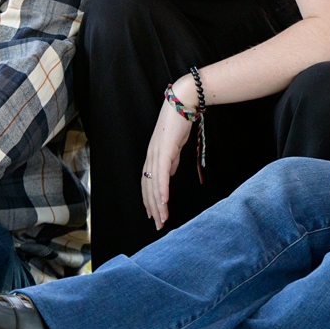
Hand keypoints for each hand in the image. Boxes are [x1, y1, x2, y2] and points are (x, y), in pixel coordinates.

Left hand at [141, 88, 194, 228]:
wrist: (183, 103)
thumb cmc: (179, 122)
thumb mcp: (174, 146)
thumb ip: (170, 160)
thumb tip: (169, 172)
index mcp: (152, 156)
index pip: (147, 183)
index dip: (148, 200)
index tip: (152, 214)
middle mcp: (150, 156)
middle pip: (147, 188)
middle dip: (152, 208)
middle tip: (158, 225)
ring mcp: (156, 153)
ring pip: (153, 184)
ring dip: (158, 204)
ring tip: (162, 219)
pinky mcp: (164, 150)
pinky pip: (162, 174)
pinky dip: (162, 189)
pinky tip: (164, 201)